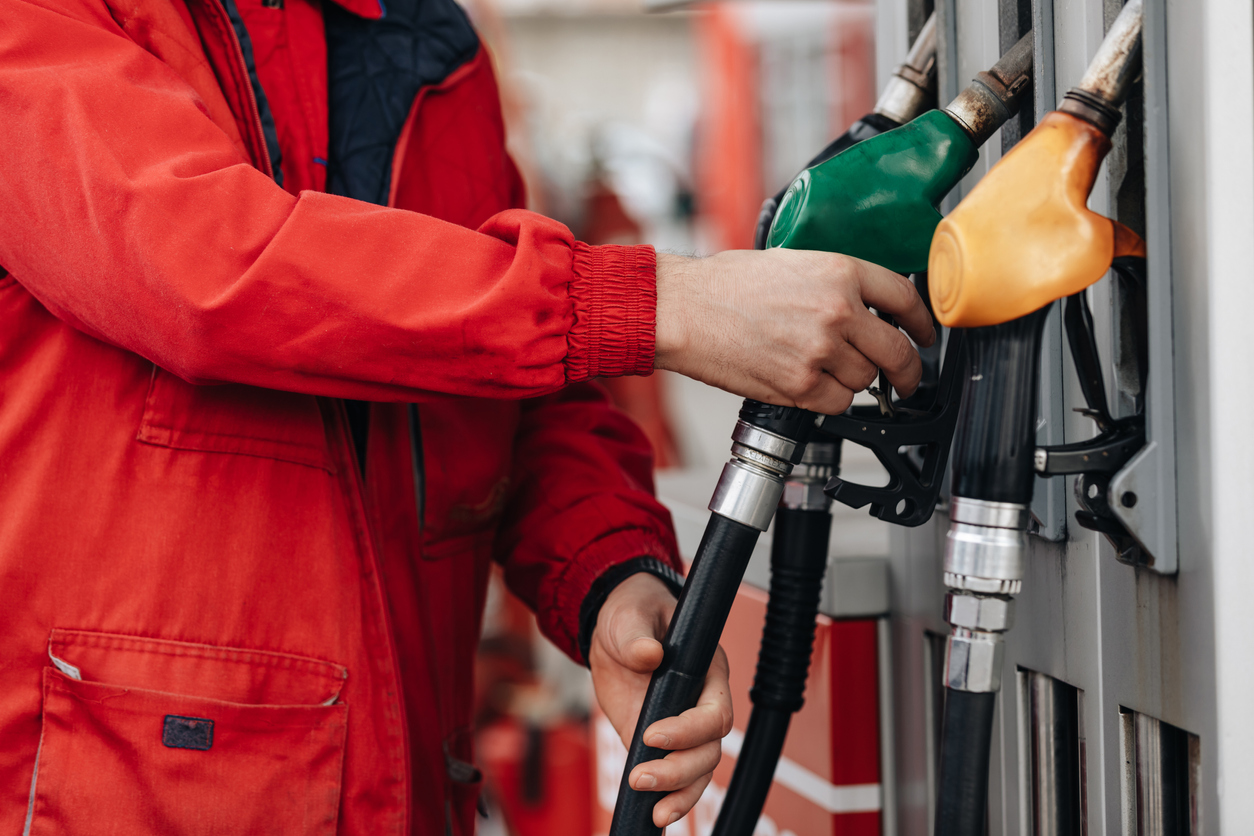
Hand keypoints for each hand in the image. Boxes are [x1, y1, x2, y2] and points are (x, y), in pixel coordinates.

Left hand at [589, 572, 732, 828]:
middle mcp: (701, 703)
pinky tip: (654, 816)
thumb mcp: (630, 616)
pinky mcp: (658, 743)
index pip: (715, 713)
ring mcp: (682, 727)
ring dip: (677, 793)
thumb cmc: (632, 613)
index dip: (689, 729)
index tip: (652, 733)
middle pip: (709, 751)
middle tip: (641, 776)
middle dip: (679, 770)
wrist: (614, 627)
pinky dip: (670, 799)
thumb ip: (637, 635)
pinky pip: (675, 778)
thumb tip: (649, 654)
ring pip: (698, 772)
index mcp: (708, 671)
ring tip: (649, 807)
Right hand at [654, 249, 935, 414]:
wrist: (684, 309)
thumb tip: (864, 308)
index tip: (925, 336)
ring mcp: (820, 350)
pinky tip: (809, 385)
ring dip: (853, 381)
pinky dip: (829, 400)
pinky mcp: (799, 384)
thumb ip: (834, 284)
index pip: (905, 299)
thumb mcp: (791, 262)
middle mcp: (837, 311)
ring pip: (865, 381)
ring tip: (823, 369)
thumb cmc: (724, 285)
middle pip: (897, 351)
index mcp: (839, 272)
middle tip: (905, 379)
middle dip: (907, 371)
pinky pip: (837, 403)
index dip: (923, 323)